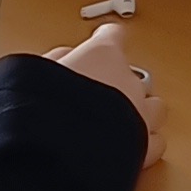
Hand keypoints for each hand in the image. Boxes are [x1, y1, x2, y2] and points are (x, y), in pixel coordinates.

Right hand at [51, 21, 166, 160]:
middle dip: (119, 86)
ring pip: (154, 107)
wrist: (56, 154)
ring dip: (140, 111)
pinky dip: (146, 142)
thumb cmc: (43, 109)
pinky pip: (155, 141)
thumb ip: (55, 61)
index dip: (106, 38)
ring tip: (122, 121)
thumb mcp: (35, 75)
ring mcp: (142, 115)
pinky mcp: (146, 148)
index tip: (104, 39)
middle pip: (134, 76)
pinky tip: (133, 147)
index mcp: (103, 56)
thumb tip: (64, 58)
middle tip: (98, 97)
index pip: (112, 36)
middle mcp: (128, 82)